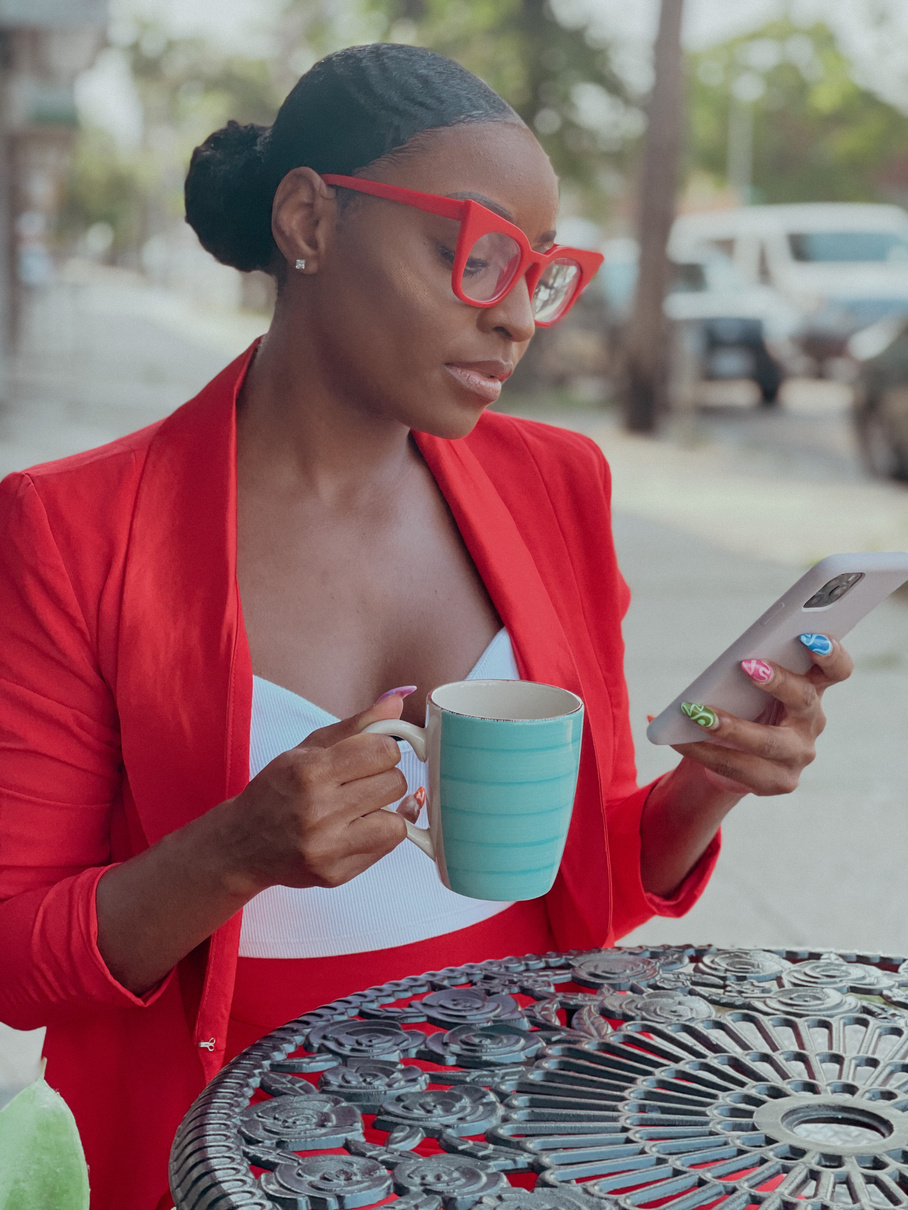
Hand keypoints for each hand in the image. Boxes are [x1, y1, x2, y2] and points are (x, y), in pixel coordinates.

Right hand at [215, 690, 414, 894]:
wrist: (242, 844)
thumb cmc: (277, 791)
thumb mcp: (307, 749)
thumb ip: (356, 726)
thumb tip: (397, 702)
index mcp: (310, 771)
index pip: (383, 751)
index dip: (384, 749)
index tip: (372, 754)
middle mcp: (318, 810)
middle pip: (394, 783)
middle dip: (384, 778)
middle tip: (361, 782)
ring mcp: (328, 847)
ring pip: (397, 821)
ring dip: (384, 810)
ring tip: (359, 807)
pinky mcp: (336, 874)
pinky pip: (386, 848)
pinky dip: (379, 834)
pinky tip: (358, 828)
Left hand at [671, 634, 852, 796]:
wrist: (736, 757)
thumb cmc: (745, 706)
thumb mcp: (750, 686)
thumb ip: (749, 671)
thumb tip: (724, 665)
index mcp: (813, 687)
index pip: (836, 669)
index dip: (830, 653)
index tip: (809, 636)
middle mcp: (812, 721)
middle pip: (804, 699)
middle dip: (777, 681)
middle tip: (746, 665)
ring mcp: (799, 755)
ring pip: (767, 741)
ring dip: (730, 726)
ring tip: (696, 712)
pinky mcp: (779, 782)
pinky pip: (739, 766)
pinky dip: (705, 751)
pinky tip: (680, 740)